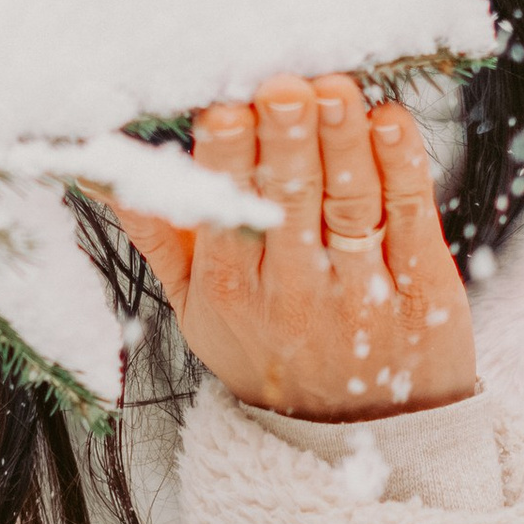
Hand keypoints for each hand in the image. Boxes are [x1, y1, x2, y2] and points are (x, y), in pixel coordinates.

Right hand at [109, 72, 477, 418]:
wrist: (357, 436)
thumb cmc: (267, 353)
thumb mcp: (195, 309)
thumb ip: (158, 233)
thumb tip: (102, 168)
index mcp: (230, 288)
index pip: (226, 210)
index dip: (228, 157)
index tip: (225, 107)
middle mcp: (294, 291)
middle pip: (289, 199)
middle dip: (286, 138)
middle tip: (285, 87)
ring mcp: (361, 291)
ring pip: (348, 202)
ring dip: (343, 140)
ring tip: (336, 90)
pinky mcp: (420, 290)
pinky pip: (410, 219)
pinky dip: (403, 167)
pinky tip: (391, 123)